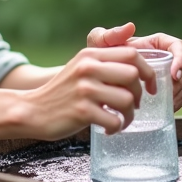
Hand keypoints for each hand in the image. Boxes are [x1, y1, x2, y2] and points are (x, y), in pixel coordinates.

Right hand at [17, 47, 152, 138]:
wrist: (32, 111)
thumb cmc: (62, 92)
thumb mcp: (80, 68)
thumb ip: (104, 62)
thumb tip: (138, 67)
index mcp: (90, 54)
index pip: (131, 53)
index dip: (147, 71)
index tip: (150, 87)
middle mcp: (88, 68)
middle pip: (133, 76)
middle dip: (139, 94)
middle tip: (132, 106)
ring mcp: (84, 89)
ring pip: (127, 100)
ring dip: (129, 115)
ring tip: (120, 120)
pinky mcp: (82, 111)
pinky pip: (114, 120)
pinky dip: (116, 127)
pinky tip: (108, 128)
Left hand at [86, 22, 181, 110]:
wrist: (95, 79)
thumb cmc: (98, 57)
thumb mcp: (99, 43)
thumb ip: (110, 34)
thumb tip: (130, 26)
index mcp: (154, 44)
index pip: (177, 46)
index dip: (181, 59)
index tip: (174, 75)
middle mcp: (164, 59)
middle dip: (181, 82)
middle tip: (168, 95)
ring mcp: (166, 76)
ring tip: (167, 104)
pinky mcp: (165, 91)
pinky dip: (180, 102)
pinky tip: (167, 109)